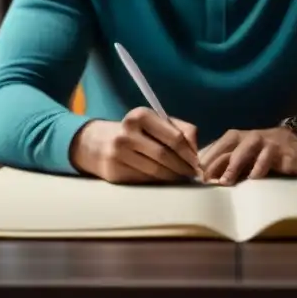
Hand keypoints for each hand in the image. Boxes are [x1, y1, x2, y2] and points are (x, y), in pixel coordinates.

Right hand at [71, 107, 200, 183]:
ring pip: (155, 171)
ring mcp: (118, 153)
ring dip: (173, 177)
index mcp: (141, 115)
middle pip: (165, 156)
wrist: (99, 143)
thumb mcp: (156, 122)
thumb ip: (182, 129)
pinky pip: (144, 180)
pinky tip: (164, 180)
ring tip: (182, 177)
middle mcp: (127, 132)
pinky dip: (158, 182)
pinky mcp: (114, 172)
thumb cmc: (137, 132)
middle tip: (193, 174)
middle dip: (183, 167)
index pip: (174, 137)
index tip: (198, 162)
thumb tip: (196, 150)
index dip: (189, 153)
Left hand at [198, 127, 296, 184]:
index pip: (217, 148)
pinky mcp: (279, 151)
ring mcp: (264, 143)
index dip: (206, 161)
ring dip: (234, 166)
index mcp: (236, 138)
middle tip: (207, 181)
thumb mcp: (243, 156)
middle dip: (216, 164)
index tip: (197, 177)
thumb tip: (203, 177)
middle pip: (229, 148)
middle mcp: (248, 137)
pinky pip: (267, 158)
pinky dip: (259, 168)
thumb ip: (225, 164)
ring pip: (246, 150)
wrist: (295, 144)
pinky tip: (253, 179)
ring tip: (226, 181)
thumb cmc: (262, 152)